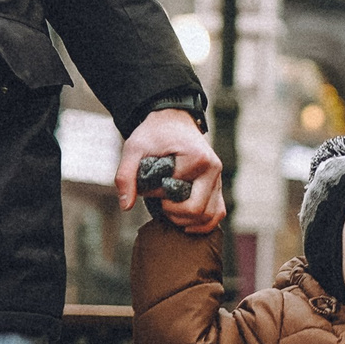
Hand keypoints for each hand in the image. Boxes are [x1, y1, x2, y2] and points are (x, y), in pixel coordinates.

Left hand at [118, 108, 224, 234]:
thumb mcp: (134, 149)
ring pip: (211, 216)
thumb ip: (126, 175)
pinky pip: (218, 213)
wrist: (174, 120)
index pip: (177, 194)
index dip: (158, 196)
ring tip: (171, 212)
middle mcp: (213, 170)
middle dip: (175, 214)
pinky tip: (186, 223)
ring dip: (188, 221)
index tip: (148, 185)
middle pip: (198, 210)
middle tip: (160, 204)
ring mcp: (218, 179)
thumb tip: (126, 206)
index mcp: (197, 159)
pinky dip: (203, 224)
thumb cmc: (154, 134)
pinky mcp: (218, 186)